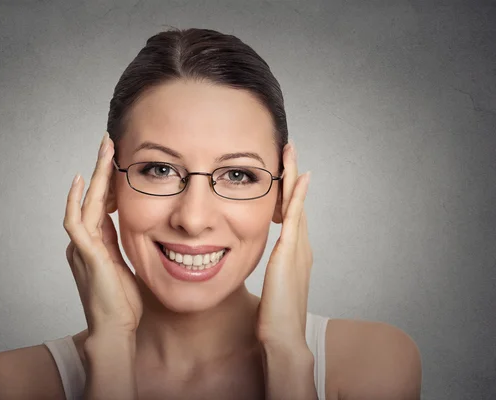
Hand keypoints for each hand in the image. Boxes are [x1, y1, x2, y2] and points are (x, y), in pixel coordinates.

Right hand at [63, 132, 141, 335]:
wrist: (115, 330)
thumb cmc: (122, 303)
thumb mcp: (124, 265)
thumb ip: (118, 245)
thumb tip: (125, 225)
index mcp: (96, 244)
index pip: (101, 205)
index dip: (108, 182)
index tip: (118, 162)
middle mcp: (84, 242)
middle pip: (91, 197)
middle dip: (100, 169)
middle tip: (109, 142)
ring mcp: (82, 247)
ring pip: (85, 202)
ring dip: (94, 175)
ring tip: (104, 149)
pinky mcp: (85, 254)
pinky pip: (75, 221)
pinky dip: (76, 200)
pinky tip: (82, 180)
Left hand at [257, 141, 312, 349]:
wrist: (284, 339)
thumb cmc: (275, 319)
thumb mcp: (272, 288)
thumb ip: (270, 273)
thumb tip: (254, 267)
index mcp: (294, 255)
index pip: (291, 216)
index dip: (289, 192)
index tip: (283, 172)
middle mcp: (300, 248)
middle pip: (296, 203)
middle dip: (293, 177)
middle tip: (290, 151)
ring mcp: (298, 250)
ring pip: (296, 204)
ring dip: (294, 178)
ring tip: (292, 154)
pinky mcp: (290, 254)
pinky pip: (294, 217)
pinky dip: (296, 196)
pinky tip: (297, 179)